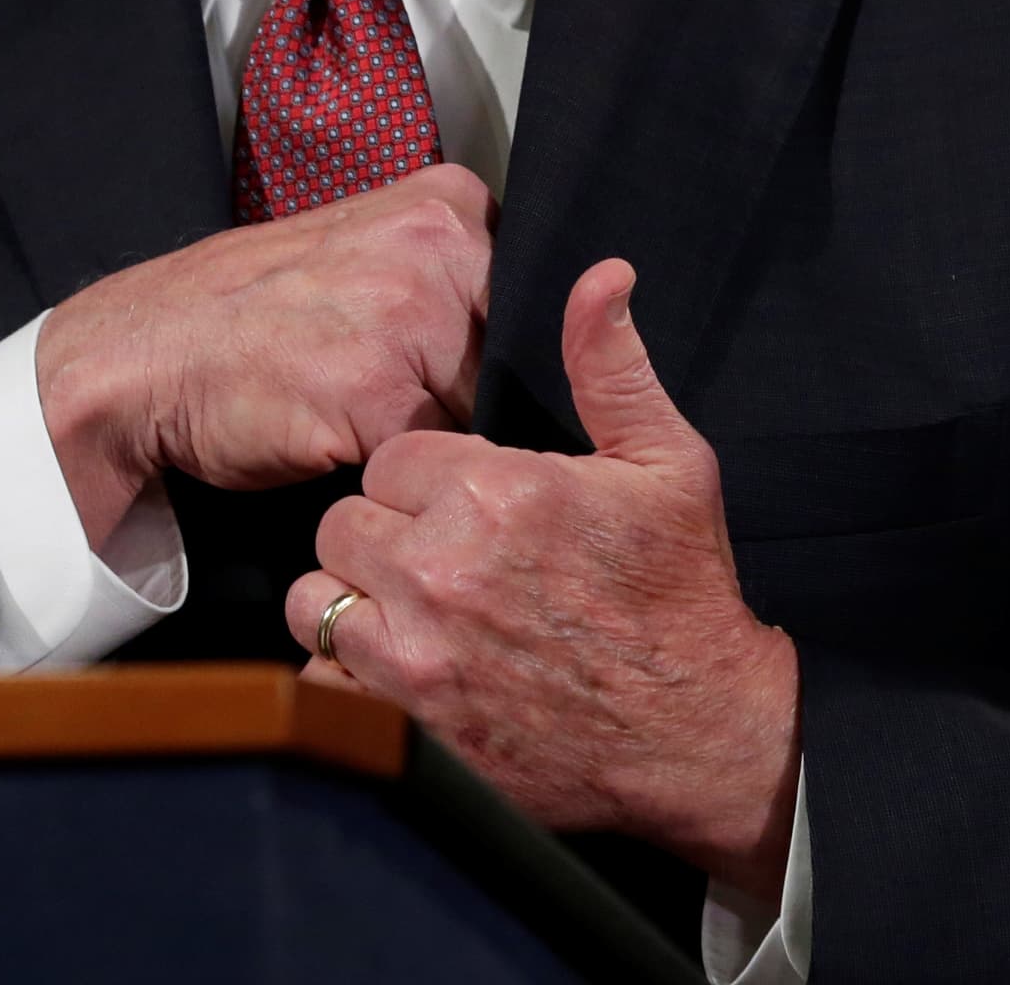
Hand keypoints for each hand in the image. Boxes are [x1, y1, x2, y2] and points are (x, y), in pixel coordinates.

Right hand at [34, 164, 494, 544]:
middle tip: (409, 398)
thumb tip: (539, 333)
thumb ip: (452, 272)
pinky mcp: (378, 392)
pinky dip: (394, 464)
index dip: (509, 346)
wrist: (145, 358)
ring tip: (366, 415)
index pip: (535, 292)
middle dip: (480, 391)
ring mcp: (410, 315)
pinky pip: (428, 452)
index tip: (464, 363)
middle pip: (518, 351)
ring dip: (438, 434)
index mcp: (448, 202)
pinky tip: (343, 439)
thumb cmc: (255, 315)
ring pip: (480, 406)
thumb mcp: (368, 253)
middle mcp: (439, 244)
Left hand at [285, 261, 800, 898]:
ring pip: (315, 601)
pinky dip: (352, 680)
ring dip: (355, 603)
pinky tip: (412, 670)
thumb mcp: (669, 463)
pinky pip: (323, 684)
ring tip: (416, 610)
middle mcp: (442, 569)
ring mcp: (415, 654)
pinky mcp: (402, 725)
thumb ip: (612, 368)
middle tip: (441, 557)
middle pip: (342, 524)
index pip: (392, 457)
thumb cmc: (682, 592)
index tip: (466, 502)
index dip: (428, 479)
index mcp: (499, 492)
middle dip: (385, 535)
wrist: (693, 733)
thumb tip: (600, 275)